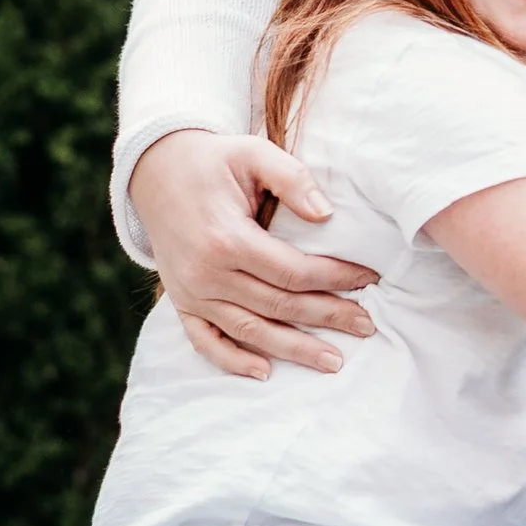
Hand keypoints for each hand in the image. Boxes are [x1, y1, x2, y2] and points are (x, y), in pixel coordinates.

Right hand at [128, 126, 378, 381]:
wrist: (156, 170)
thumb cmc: (213, 160)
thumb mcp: (253, 153)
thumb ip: (292, 179)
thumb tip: (327, 215)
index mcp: (227, 238)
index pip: (294, 271)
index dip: (335, 278)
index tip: (369, 278)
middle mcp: (207, 274)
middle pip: (279, 306)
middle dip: (328, 316)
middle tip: (366, 326)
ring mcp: (191, 293)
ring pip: (250, 331)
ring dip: (294, 349)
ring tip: (334, 360)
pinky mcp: (182, 301)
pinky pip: (205, 341)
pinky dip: (232, 361)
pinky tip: (266, 372)